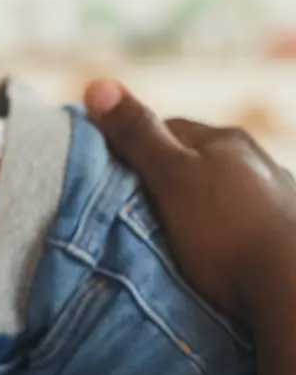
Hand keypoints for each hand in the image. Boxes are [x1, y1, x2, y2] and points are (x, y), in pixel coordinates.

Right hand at [85, 79, 295, 374]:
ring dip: (199, 207)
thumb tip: (97, 85)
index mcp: (226, 139)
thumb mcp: (170, 178)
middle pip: (196, 160)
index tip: (111, 178)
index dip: (133, 148)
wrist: (290, 290)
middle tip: (138, 213)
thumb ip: (136, 134)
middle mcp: (257, 159)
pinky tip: (217, 253)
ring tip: (177, 238)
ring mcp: (278, 195)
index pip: (166, 128)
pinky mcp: (286, 231)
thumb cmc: (225, 232)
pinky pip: (242, 221)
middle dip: (168, 178)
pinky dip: (224, 232)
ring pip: (221, 191)